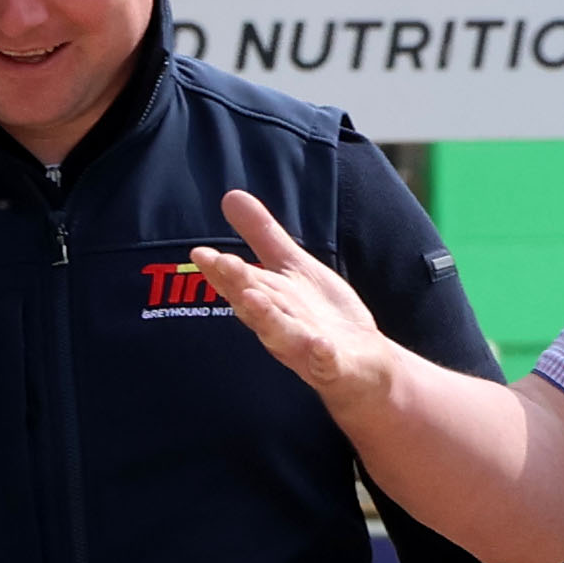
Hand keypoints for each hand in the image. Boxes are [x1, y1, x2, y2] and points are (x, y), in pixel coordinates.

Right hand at [190, 188, 397, 421]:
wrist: (363, 366)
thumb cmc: (320, 318)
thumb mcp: (292, 269)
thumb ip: (262, 235)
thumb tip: (229, 195)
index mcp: (269, 300)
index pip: (240, 282)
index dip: (220, 269)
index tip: (199, 252)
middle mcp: (280, 325)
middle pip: (255, 304)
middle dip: (239, 284)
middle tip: (221, 263)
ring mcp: (305, 348)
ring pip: (281, 334)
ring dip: (266, 319)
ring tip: (251, 299)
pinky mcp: (334, 366)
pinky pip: (326, 363)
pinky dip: (322, 356)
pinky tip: (322, 345)